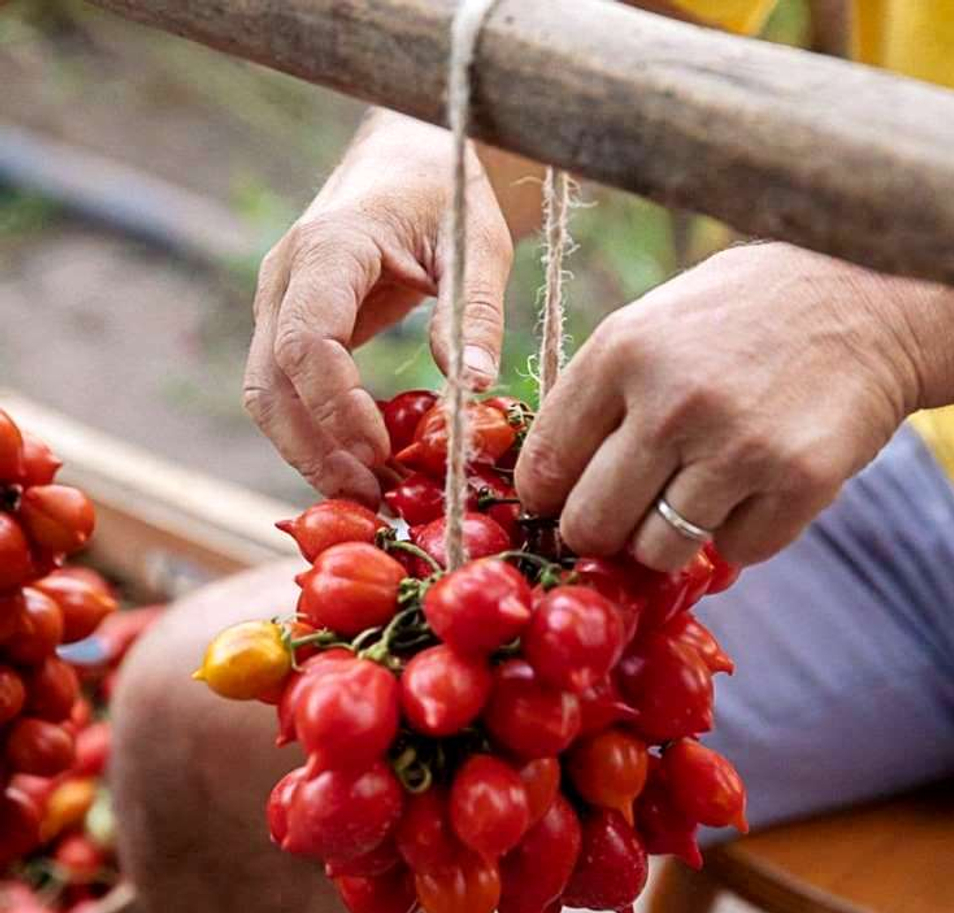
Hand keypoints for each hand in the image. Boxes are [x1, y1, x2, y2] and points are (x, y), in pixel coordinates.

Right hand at [245, 111, 512, 502]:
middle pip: (270, 386)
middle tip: (375, 503)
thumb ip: (474, 312)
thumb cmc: (445, 192)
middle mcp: (285, 280)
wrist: (408, 160)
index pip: (306, 342)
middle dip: (317, 453)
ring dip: (312, 455)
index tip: (384, 456)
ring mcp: (280, 306)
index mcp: (327, 249)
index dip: (338, 409)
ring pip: (269, 398)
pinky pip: (288, 393)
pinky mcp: (292, 328)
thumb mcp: (476, 242)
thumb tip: (474, 389)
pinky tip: (363, 467)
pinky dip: (318, 437)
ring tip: (373, 497)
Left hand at [516, 242, 924, 569]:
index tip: (560, 505)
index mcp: (621, 352)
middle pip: (591, 525)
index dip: (546, 498)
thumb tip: (548, 483)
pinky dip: (741, 532)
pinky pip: (736, 552)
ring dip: (670, 539)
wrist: (873, 299)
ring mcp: (737, 445)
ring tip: (695, 495)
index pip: (544, 466)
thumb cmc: (746, 315)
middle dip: (600, 533)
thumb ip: (600, 396)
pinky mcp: (799, 481)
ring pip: (658, 552)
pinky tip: (756, 486)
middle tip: (622, 519)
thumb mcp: (653, 323)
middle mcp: (671, 401)